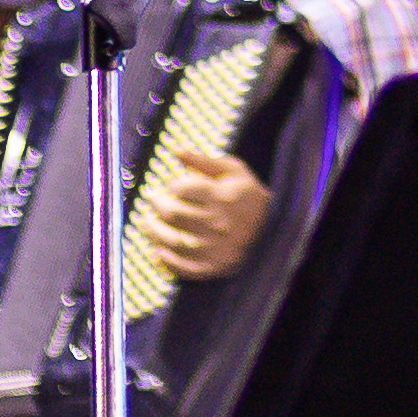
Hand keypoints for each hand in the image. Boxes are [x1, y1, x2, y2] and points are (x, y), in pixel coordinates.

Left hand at [147, 143, 272, 287]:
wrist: (271, 227)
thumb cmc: (248, 194)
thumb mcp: (233, 170)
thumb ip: (203, 160)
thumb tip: (176, 149)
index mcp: (222, 195)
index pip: (183, 189)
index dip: (171, 185)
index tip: (169, 185)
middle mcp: (218, 222)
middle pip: (174, 215)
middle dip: (157, 205)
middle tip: (152, 200)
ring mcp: (215, 248)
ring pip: (173, 242)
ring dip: (153, 233)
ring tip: (146, 224)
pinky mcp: (214, 267)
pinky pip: (184, 267)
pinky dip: (166, 261)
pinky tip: (157, 251)